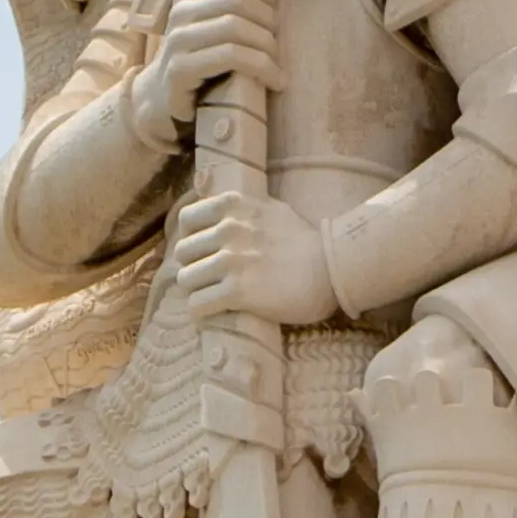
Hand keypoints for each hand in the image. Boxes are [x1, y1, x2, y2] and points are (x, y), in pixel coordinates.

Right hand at [136, 0, 280, 130]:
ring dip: (267, 47)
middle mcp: (180, 11)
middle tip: (279, 45)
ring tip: (278, 67)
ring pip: (235, 27)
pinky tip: (274, 81)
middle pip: (238, 0)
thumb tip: (275, 0)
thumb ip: (232, 9)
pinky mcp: (181, 67)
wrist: (164, 98)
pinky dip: (261, 67)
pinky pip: (231, 56)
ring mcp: (177, 39)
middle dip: (268, 21)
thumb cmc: (200, 61)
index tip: (277, 17)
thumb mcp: (213, 28)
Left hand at [168, 189, 340, 326]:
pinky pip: (197, 305)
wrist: (334, 269)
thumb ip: (243, 208)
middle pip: (182, 253)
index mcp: (234, 206)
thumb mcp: (272, 209)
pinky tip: (215, 311)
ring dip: (197, 290)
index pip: (186, 220)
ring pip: (185, 280)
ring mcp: (232, 261)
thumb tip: (215, 209)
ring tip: (212, 296)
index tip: (204, 252)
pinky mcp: (238, 291)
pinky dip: (202, 312)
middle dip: (193, 266)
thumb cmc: (306, 241)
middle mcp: (228, 229)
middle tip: (210, 278)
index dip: (192, 238)